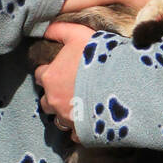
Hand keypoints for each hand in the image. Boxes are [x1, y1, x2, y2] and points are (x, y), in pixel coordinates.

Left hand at [32, 21, 94, 140]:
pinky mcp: (81, 131)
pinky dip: (78, 129)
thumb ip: (59, 30)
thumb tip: (45, 27)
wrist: (123, 82)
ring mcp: (67, 117)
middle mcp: (54, 99)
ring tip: (78, 107)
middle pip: (46, 100)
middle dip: (54, 95)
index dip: (50, 72)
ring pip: (58, 120)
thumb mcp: (78, 34)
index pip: (40, 75)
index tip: (61, 71)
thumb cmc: (99, 57)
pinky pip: (74, 134)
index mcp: (50, 77)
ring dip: (64, 113)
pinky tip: (88, 121)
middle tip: (69, 89)